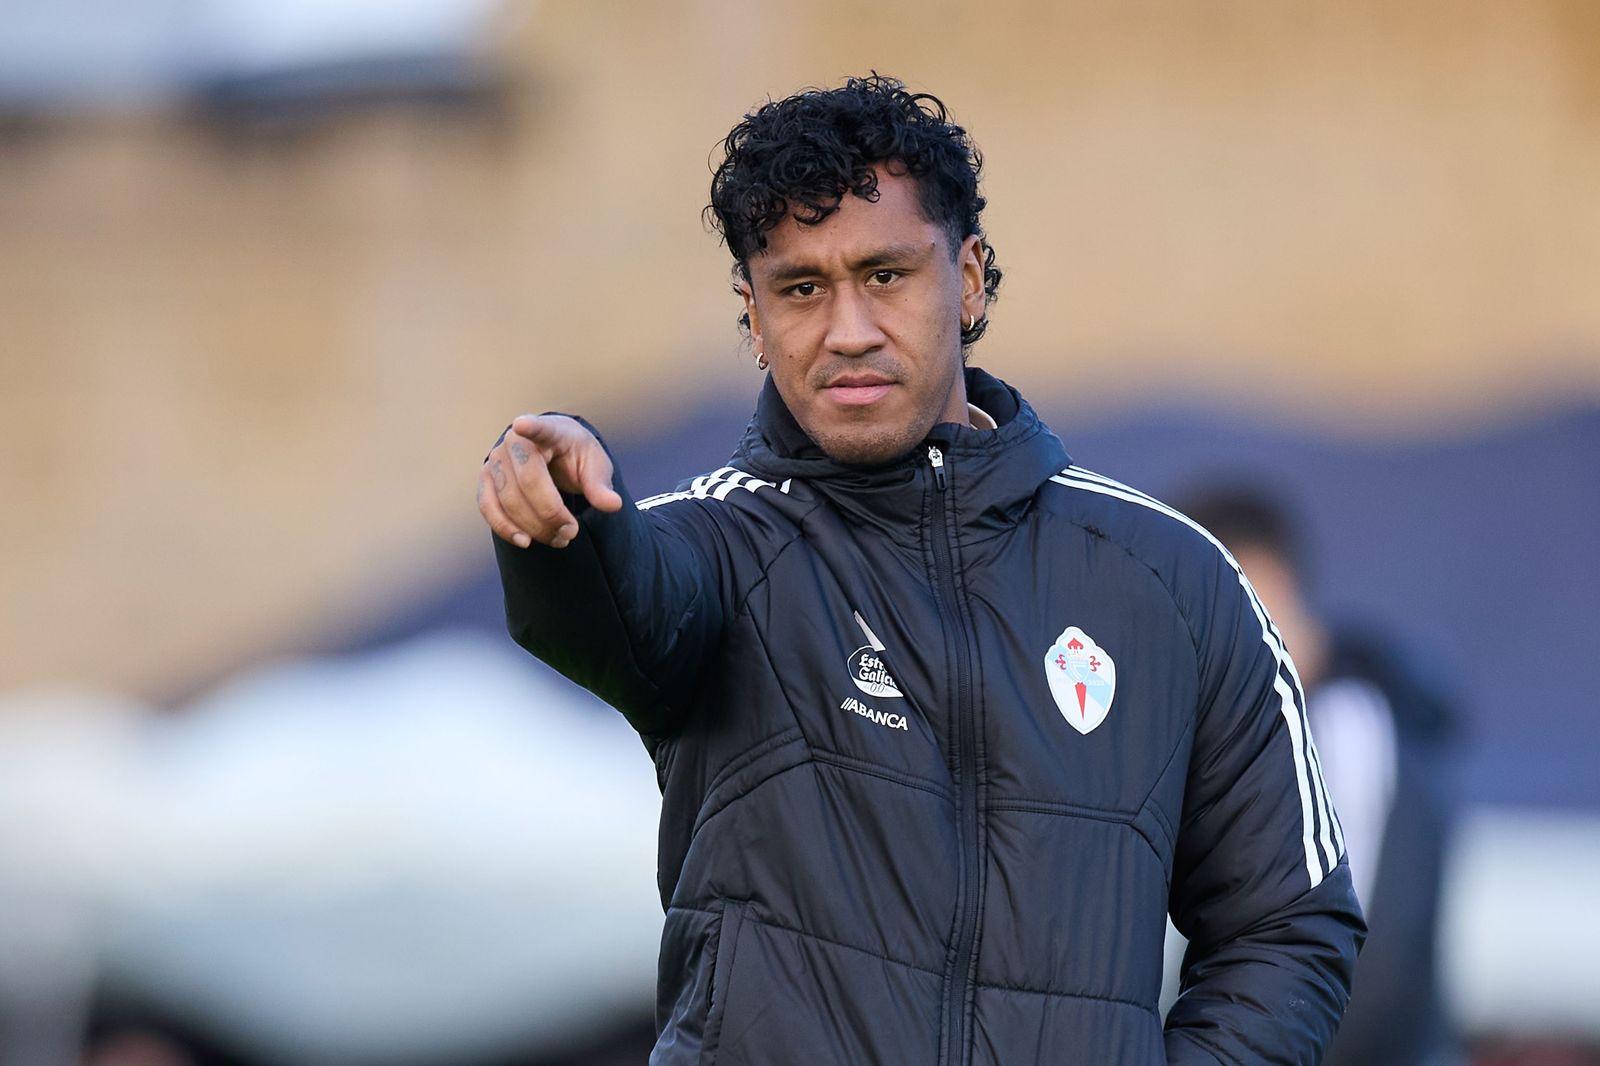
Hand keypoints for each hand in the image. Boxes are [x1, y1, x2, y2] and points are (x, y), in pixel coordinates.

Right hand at [479, 414, 622, 548]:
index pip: (539, 427)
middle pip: (527, 481)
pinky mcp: (486, 480)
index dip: (530, 427)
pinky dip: (505, 528)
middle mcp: (516, 441)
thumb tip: (613, 505)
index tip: (522, 425)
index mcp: (549, 430)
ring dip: (533, 527)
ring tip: (558, 539)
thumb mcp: (595, 466)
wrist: (553, 454)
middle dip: (550, 514)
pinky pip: (488, 507)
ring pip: (509, 500)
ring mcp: (497, 459)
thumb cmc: (575, 456)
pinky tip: (524, 541)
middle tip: (571, 532)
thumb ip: (600, 485)